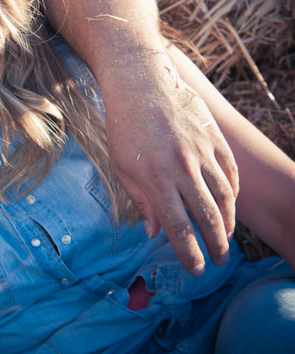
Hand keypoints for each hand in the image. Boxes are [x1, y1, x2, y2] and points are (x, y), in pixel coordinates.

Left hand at [99, 46, 237, 275]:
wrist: (140, 83)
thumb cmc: (124, 127)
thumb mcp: (121, 167)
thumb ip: (141, 201)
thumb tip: (154, 233)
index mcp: (155, 179)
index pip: (178, 227)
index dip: (190, 253)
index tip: (198, 269)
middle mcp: (182, 168)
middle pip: (208, 217)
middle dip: (216, 245)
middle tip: (220, 261)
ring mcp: (201, 152)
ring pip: (225, 197)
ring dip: (228, 222)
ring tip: (225, 238)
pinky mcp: (214, 138)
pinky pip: (230, 173)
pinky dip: (233, 193)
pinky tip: (229, 206)